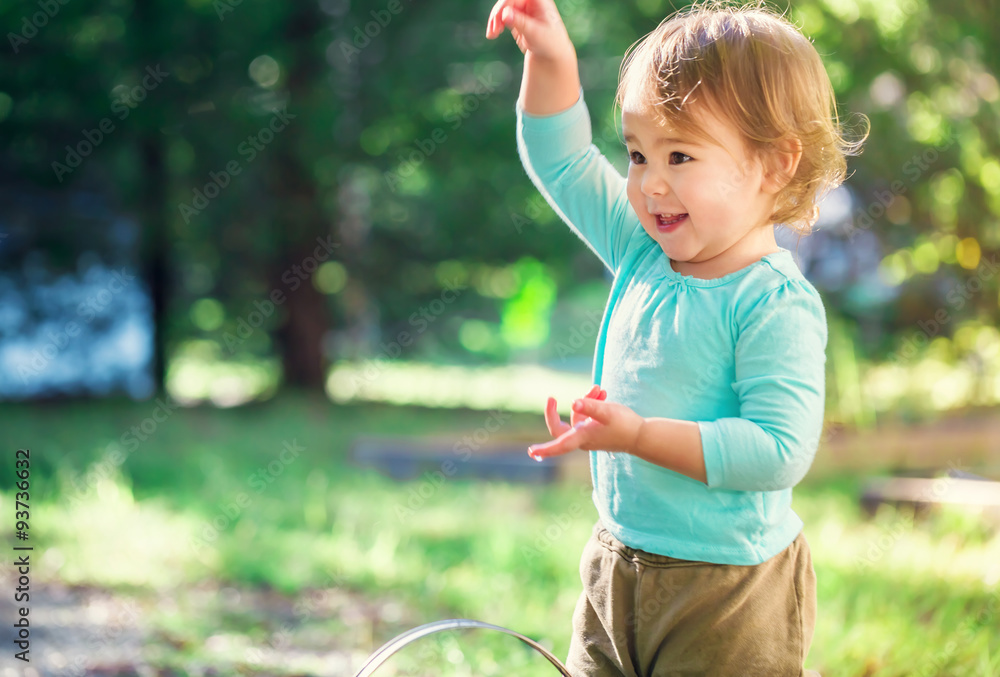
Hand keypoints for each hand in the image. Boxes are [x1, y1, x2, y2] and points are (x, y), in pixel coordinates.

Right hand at [485, 0, 575, 61]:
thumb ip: (521, 23)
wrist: (551, 54)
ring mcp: (522, 9)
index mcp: (539, 0)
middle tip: (493, 30)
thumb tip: (505, 14)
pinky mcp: (516, 17)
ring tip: (492, 35)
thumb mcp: (536, 34)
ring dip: (495, 20)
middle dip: (498, 14)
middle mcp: (530, 1)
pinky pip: (502, 16)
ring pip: (502, 8)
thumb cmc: (550, 43)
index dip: (506, 4)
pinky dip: (496, 24)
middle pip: (507, 1)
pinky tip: (494, 34)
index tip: (501, 19)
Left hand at [528, 389, 644, 459]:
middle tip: (551, 398)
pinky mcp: (596, 431)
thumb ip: (590, 406)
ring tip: (599, 388)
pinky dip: (592, 405)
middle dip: (555, 412)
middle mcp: (583, 439)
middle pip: (561, 428)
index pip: (559, 444)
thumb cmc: (625, 425)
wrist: (642, 436)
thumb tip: (573, 403)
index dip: (545, 449)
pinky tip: (602, 393)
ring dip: (586, 401)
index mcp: (582, 437)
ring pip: (578, 416)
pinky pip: (587, 417)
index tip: (531, 452)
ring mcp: (589, 436)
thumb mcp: (607, 412)